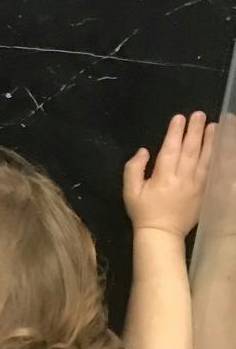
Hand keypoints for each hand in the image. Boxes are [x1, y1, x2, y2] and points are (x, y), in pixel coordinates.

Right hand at [124, 111, 214, 237]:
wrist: (162, 234)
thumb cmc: (144, 212)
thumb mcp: (129, 191)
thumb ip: (133, 169)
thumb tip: (144, 151)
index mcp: (163, 178)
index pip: (170, 150)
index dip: (175, 132)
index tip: (179, 117)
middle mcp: (182, 179)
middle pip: (190, 150)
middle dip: (195, 131)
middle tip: (199, 114)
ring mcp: (196, 186)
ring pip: (205, 159)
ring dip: (210, 141)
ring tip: (214, 125)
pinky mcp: (205, 192)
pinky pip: (213, 172)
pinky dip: (218, 159)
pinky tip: (220, 148)